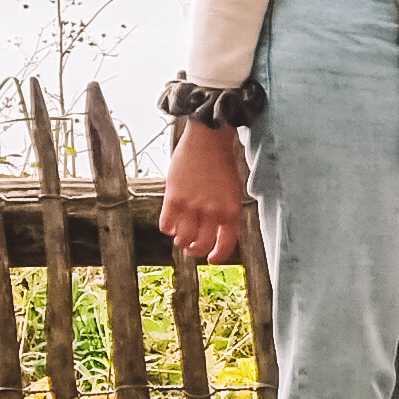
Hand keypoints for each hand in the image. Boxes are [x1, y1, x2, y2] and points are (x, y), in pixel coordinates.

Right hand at [159, 122, 246, 264]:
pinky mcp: (173, 198)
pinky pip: (166, 225)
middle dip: (195, 250)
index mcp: (231, 212)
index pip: (225, 246)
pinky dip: (167, 227)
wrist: (208, 139)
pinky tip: (170, 221)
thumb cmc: (222, 163)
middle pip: (200, 246)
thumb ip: (226, 214)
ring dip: (180, 239)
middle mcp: (212, 213)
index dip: (217, 256)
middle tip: (191, 246)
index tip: (211, 259)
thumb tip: (216, 236)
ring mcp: (192, 206)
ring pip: (182, 238)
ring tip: (181, 233)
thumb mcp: (233, 192)